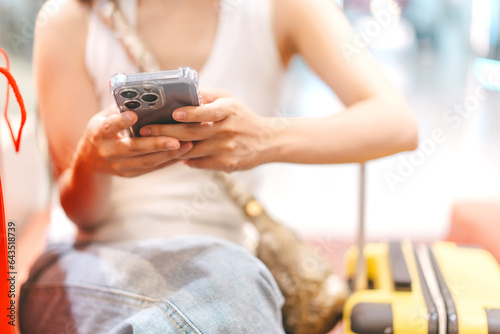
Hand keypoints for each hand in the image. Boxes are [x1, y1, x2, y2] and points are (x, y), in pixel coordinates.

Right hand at [75, 106, 192, 176]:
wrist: (89, 161)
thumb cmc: (103, 131)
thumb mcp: (103, 117)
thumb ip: (121, 107)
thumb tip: (145, 92)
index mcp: (99, 133)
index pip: (109, 126)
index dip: (120, 121)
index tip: (133, 115)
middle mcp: (108, 151)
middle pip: (134, 148)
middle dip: (156, 144)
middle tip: (176, 140)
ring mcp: (119, 166)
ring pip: (146, 161)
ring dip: (168, 154)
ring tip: (188, 145)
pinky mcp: (130, 173)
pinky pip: (152, 168)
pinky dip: (168, 161)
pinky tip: (183, 153)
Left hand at [139, 89, 275, 171]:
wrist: (267, 141)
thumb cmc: (241, 117)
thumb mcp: (229, 100)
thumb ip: (207, 96)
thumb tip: (181, 94)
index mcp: (228, 110)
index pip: (208, 112)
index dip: (190, 113)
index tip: (173, 113)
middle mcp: (228, 130)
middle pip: (192, 133)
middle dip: (166, 132)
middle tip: (145, 130)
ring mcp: (227, 149)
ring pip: (193, 150)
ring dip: (171, 148)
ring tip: (151, 143)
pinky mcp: (227, 164)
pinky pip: (200, 163)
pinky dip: (187, 160)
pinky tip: (176, 155)